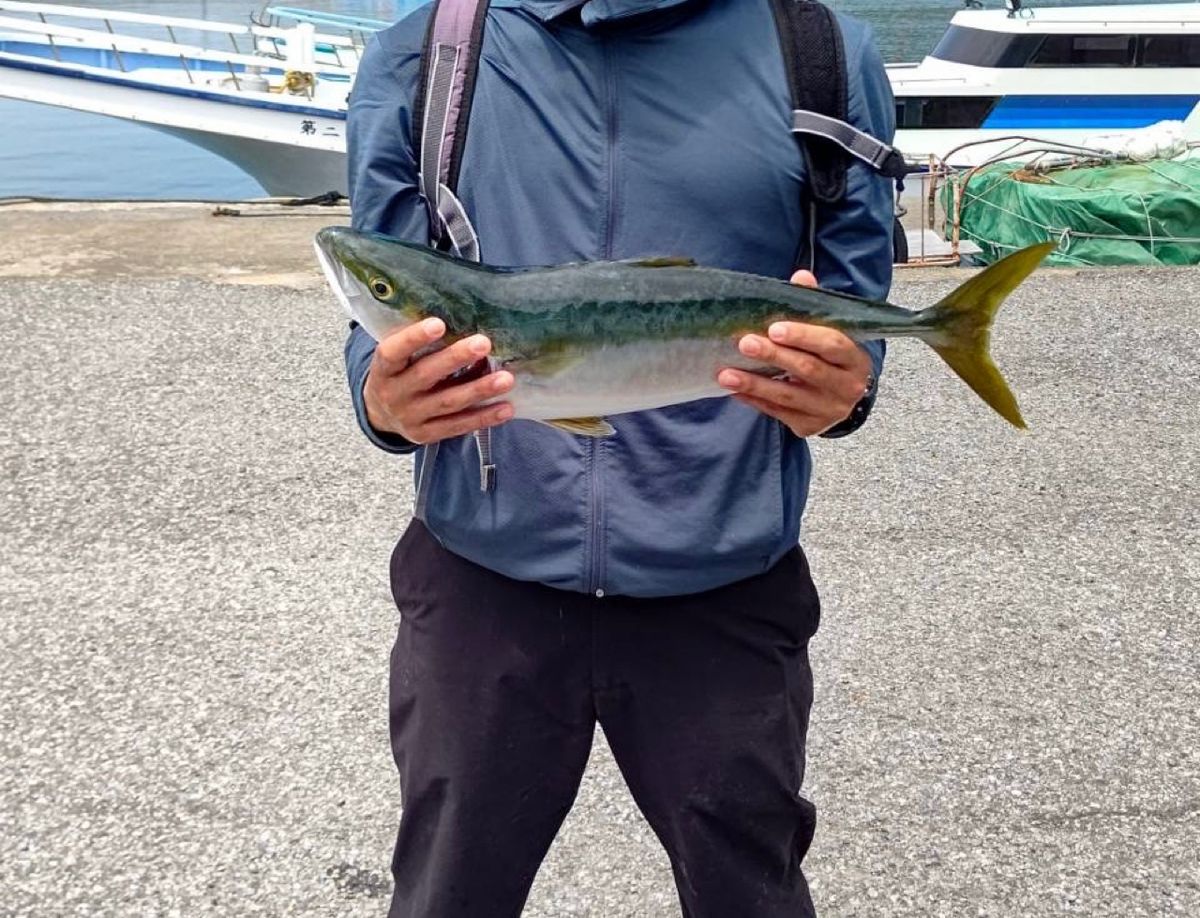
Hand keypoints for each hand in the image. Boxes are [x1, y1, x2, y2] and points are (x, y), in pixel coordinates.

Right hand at [364, 318, 514, 443]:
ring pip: (448, 403)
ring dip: (479, 390)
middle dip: (456, 359)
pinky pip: (458, 426)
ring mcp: (410, 418)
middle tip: (483, 343)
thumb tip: (461, 318)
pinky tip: (506, 408)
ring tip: (506, 379)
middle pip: (426, 376)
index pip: (392, 352)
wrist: (381, 415)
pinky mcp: (426, 435)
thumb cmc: (399, 372)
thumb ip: (418, 343)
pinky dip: (484, 417)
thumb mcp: (398, 357)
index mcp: (383, 369)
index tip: (439, 324)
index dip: (414, 338)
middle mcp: (393, 395)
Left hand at [716, 270, 873, 437]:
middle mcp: (847, 387)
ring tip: (726, 374)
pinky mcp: (810, 426)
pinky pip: (777, 413)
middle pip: (808, 370)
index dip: (803, 336)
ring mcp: (829, 411)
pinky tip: (734, 390)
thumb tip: (801, 276)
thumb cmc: (830, 357)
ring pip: (788, 396)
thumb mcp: (829, 332)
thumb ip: (814, 306)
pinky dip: (754, 400)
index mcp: (855, 359)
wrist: (842, 397)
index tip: (774, 328)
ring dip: (754, 384)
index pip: (832, 344)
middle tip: (745, 343)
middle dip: (774, 356)